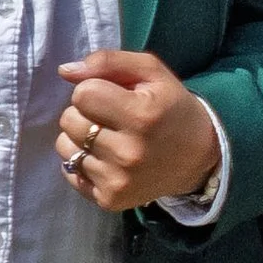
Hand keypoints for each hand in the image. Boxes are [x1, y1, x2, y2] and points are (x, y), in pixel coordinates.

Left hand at [55, 51, 221, 213]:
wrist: (198, 159)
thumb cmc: (170, 107)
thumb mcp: (151, 72)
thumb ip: (108, 62)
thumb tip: (64, 71)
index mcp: (142, 115)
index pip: (83, 94)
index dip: (94, 89)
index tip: (113, 96)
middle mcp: (129, 152)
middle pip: (69, 120)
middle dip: (85, 112)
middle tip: (111, 117)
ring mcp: (118, 180)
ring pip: (64, 146)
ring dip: (79, 137)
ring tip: (106, 137)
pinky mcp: (109, 200)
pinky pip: (69, 171)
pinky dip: (82, 161)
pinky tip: (105, 158)